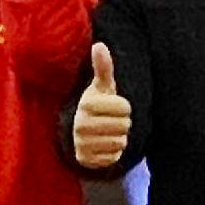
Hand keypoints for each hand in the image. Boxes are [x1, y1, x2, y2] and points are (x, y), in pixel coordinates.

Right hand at [70, 43, 133, 170]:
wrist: (79, 134)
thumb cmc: (97, 106)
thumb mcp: (102, 87)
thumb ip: (103, 68)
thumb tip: (99, 44)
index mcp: (87, 104)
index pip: (125, 108)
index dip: (124, 107)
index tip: (114, 106)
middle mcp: (81, 124)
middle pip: (124, 125)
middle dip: (122, 123)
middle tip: (111, 121)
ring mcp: (82, 143)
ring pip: (120, 141)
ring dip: (119, 138)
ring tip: (108, 132)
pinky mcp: (86, 160)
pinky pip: (113, 157)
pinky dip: (113, 152)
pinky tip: (104, 145)